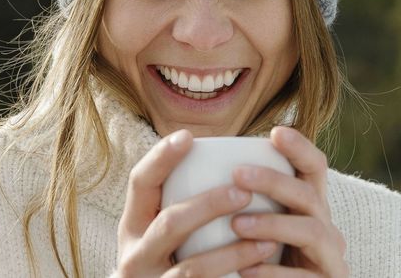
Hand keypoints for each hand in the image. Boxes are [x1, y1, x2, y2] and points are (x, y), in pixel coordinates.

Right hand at [115, 129, 279, 277]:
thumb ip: (179, 205)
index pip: (139, 183)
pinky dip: (234, 277)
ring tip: (267, 240)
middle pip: (169, 224)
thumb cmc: (167, 261)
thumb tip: (220, 157)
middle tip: (244, 192)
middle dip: (208, 206)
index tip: (187, 136)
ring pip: (192, 269)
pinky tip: (259, 269)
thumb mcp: (158, 235)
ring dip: (233, 253)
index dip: (160, 158)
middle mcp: (135, 256)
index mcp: (133, 226)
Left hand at [230, 126, 348, 277]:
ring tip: (237, 225)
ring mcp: (331, 258)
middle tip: (238, 175)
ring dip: (273, 224)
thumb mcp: (259, 229)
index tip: (276, 132)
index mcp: (310, 208)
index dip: (300, 148)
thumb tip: (201, 168)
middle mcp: (327, 228)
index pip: (314, 168)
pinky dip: (274, 273)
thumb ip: (247, 202)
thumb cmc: (264, 261)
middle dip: (274, 181)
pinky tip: (246, 270)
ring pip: (312, 231)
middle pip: (309, 194)